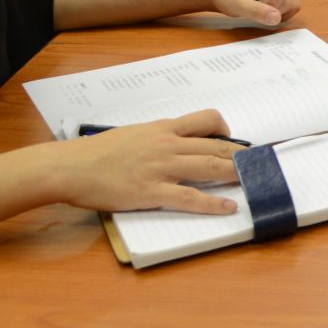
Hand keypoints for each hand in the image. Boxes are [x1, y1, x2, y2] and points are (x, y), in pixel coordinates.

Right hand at [52, 110, 241, 215]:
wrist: (69, 167)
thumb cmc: (95, 154)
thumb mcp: (131, 135)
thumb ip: (155, 139)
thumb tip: (173, 144)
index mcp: (162, 129)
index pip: (205, 121)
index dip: (226, 130)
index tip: (234, 140)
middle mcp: (167, 145)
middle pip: (216, 147)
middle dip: (240, 155)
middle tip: (259, 164)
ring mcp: (161, 168)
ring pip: (209, 168)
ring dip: (235, 175)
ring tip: (253, 181)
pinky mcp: (151, 192)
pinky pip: (189, 197)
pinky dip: (212, 203)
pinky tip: (227, 207)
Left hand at [201, 0, 300, 26]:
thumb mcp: (234, 4)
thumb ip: (255, 11)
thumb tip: (276, 18)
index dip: (271, 7)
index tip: (253, 9)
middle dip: (275, 10)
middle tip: (255, 10)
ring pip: (292, 1)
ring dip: (278, 12)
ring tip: (259, 8)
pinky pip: (291, 3)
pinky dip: (280, 11)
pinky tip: (265, 8)